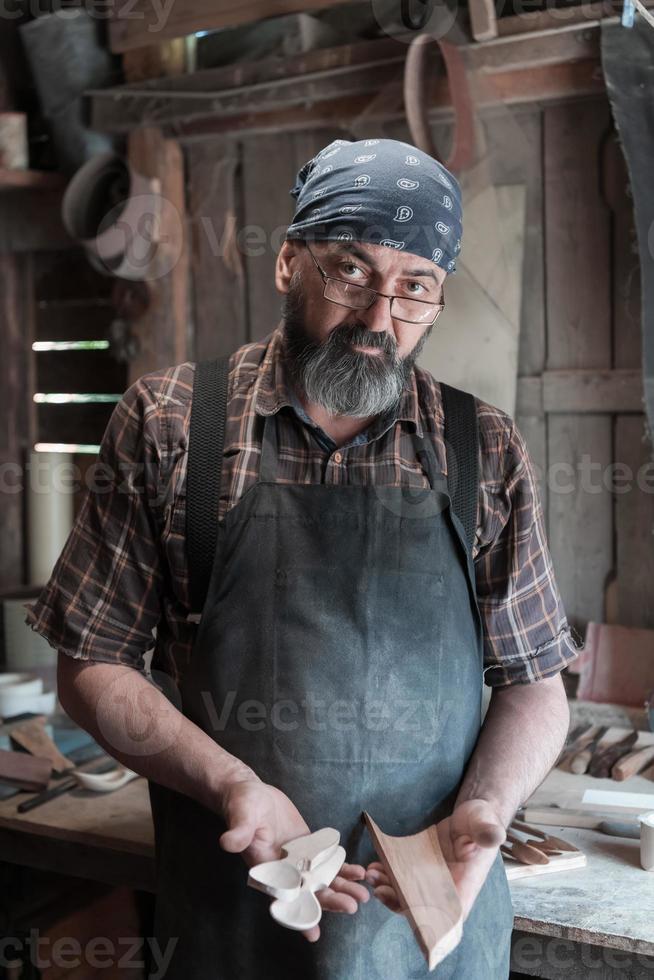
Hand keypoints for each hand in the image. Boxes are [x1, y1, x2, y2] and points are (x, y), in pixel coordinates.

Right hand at [218, 778, 369, 940]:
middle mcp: (283, 870)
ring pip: (321, 880)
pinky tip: (359, 872)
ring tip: (363, 894)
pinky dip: (343, 869)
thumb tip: (227, 842)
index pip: (282, 898)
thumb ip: (238, 832)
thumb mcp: (240, 815)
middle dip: (330, 901)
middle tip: (352, 906)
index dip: (297, 915)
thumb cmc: (242, 804)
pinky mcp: (308, 848)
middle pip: (308, 892)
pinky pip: (326, 862)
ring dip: (342, 888)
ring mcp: (297, 861)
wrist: (251, 793)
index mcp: (265, 869)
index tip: (314, 934)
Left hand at [365, 799, 505, 920]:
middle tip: (380, 889)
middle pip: (420, 909)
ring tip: (372, 874)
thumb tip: (492, 836)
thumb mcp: (485, 823)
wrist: (471, 814)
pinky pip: (400, 877)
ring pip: (406, 894)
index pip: (447, 917)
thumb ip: (486, 832)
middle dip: (398, 903)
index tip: (410, 914)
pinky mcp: (419, 867)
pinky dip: (386, 874)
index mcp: (465, 886)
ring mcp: (430, 880)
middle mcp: (445, 889)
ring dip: (387, 889)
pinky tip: (374, 865)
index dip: (429, 923)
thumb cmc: (481, 821)